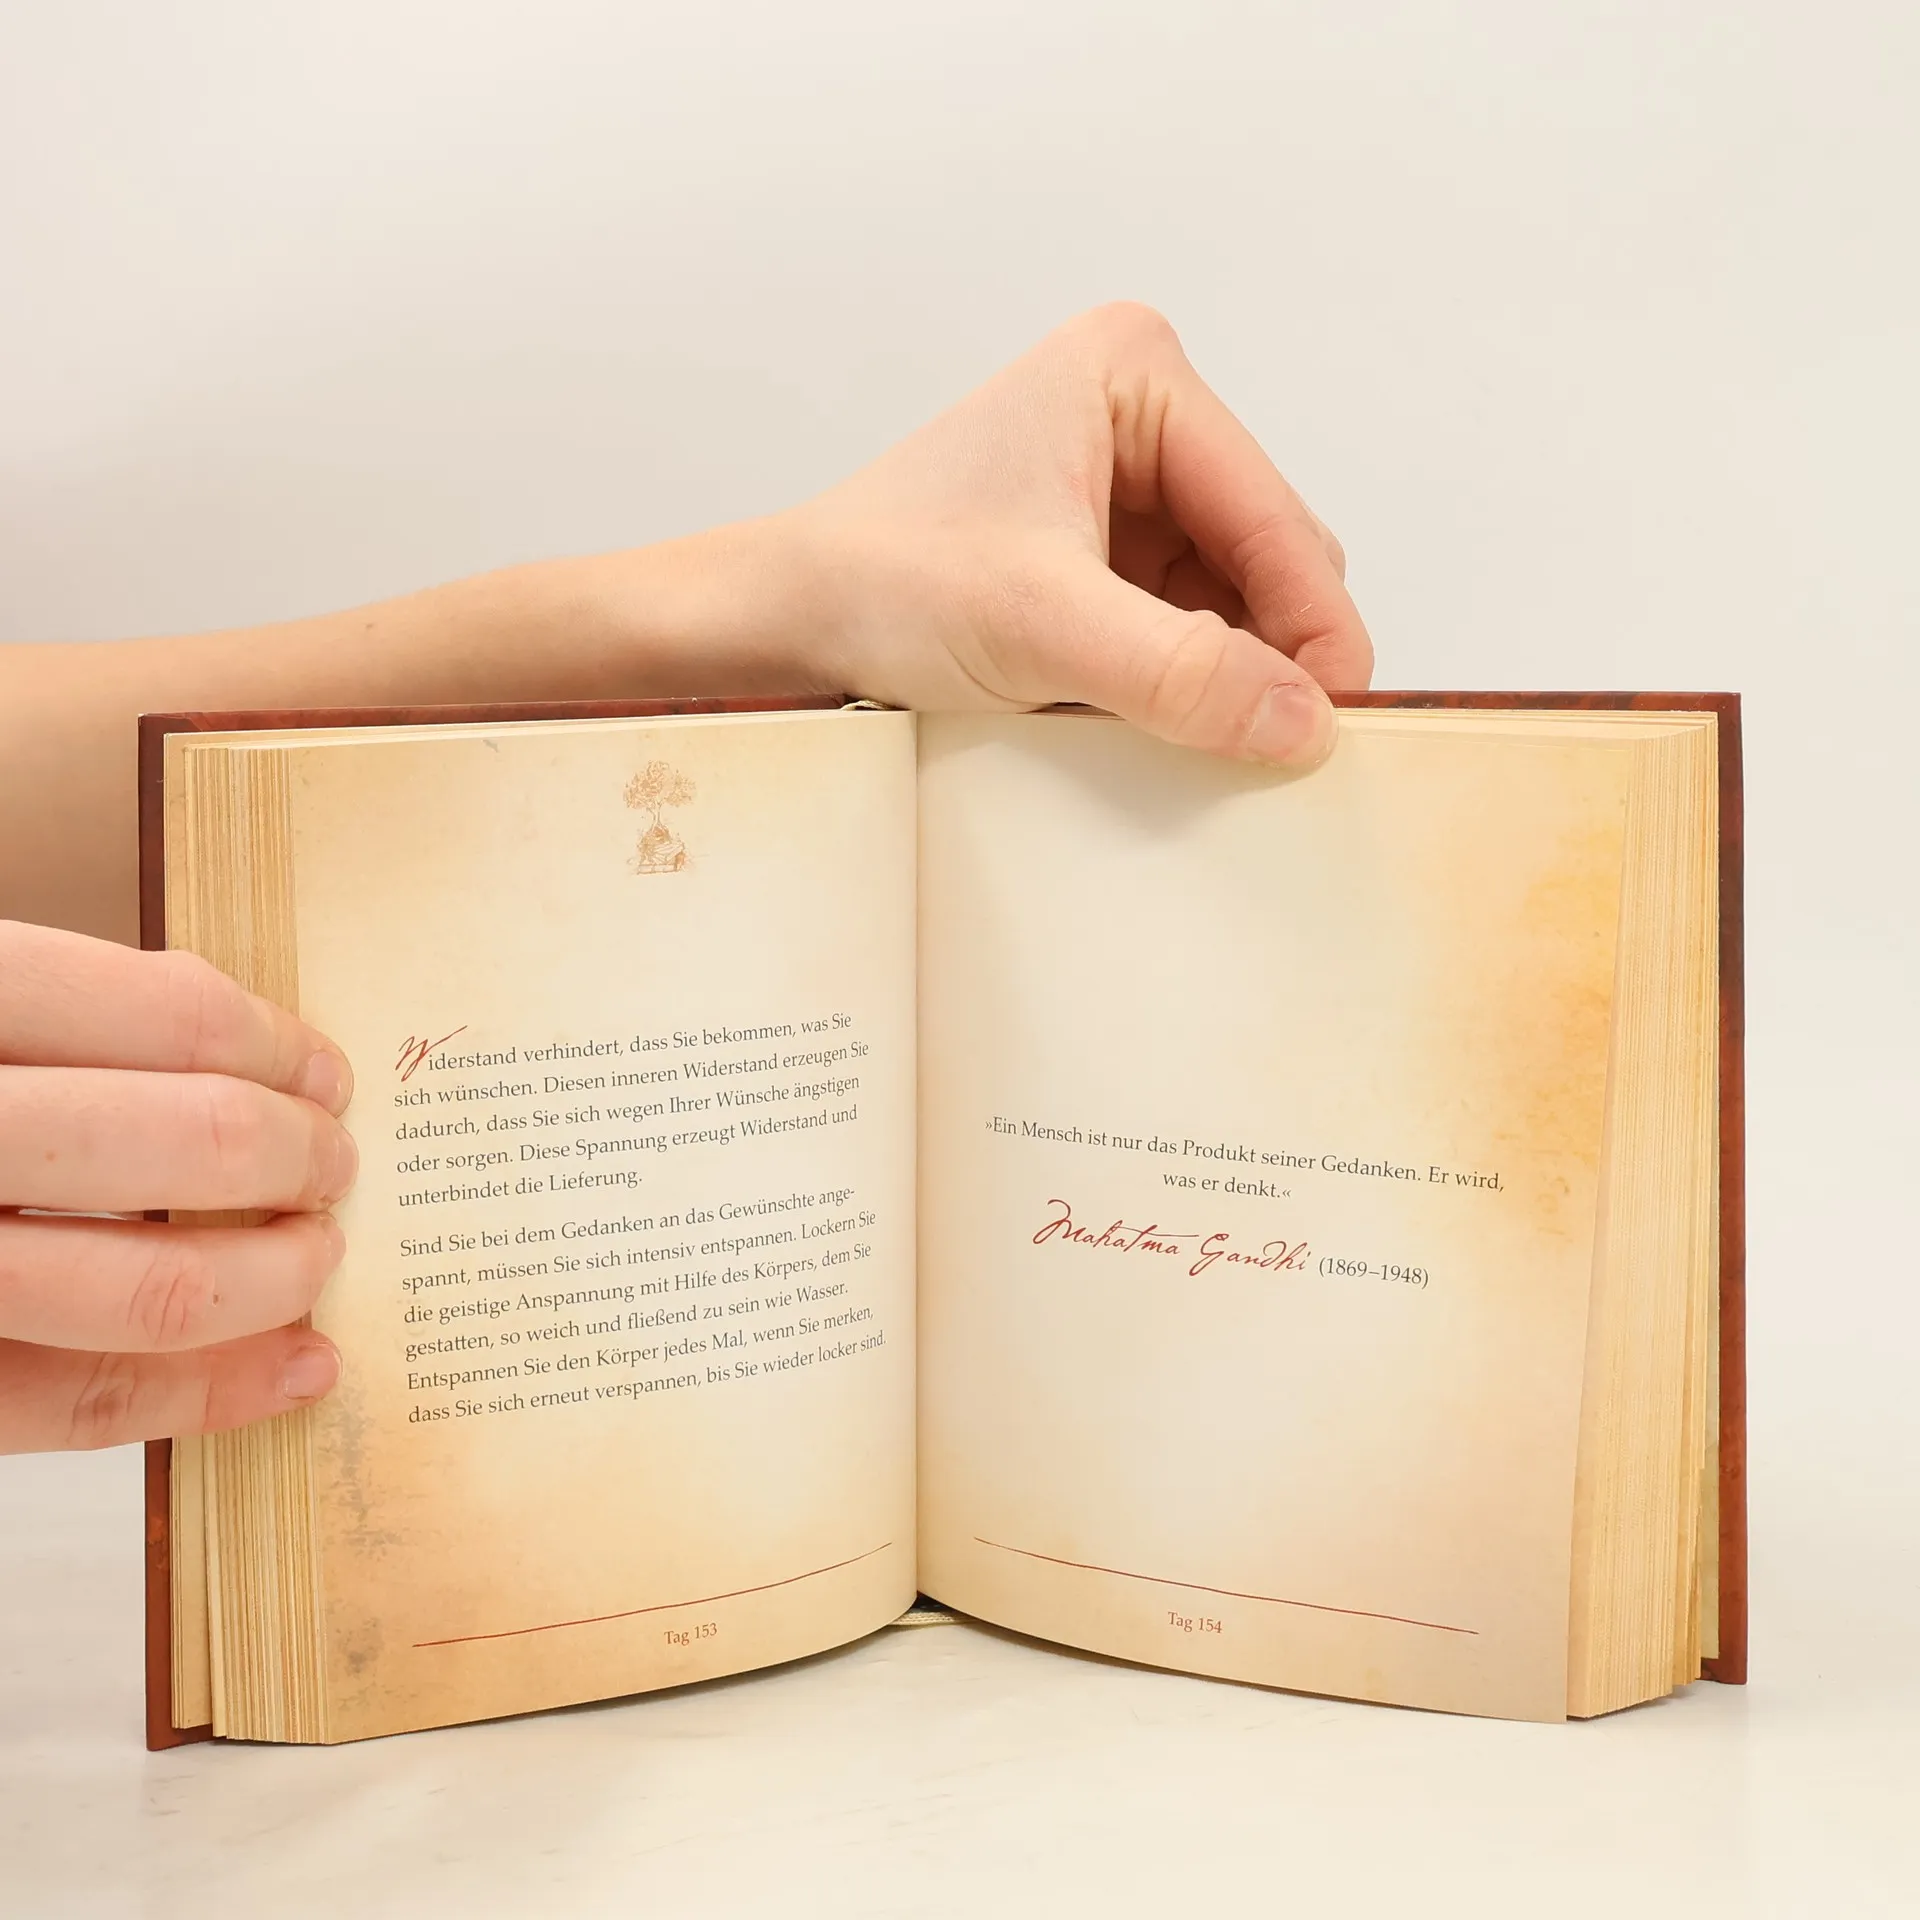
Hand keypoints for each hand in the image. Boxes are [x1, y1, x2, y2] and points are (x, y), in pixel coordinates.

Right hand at [0, 922, 354, 1451]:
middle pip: (189, 1146)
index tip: (324, 1073)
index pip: (172, 1017)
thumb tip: (254, 1046)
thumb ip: (63, 1014)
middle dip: (297, 1160)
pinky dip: (207, 1395)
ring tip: (318, 1259)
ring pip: (146, 1291)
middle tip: (334, 1167)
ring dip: (274, 1279)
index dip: (278, 1047)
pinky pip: (77, 1406)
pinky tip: (291, 1370)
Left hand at [790, 302, 1372, 764]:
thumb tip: (1303, 721)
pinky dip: (1187, 681)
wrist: (785, 621)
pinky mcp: (1105, 558)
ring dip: (1226, 672)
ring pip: (1237, 601)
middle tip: (1263, 745)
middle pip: (1270, 555)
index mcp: (1136, 376)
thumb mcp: (1039, 625)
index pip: (1273, 514)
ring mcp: (1126, 491)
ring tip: (1190, 734)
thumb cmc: (880, 583)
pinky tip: (1156, 720)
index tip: (1331, 722)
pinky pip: (1188, 628)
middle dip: (1271, 648)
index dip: (1314, 623)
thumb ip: (1178, 671)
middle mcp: (1143, 419)